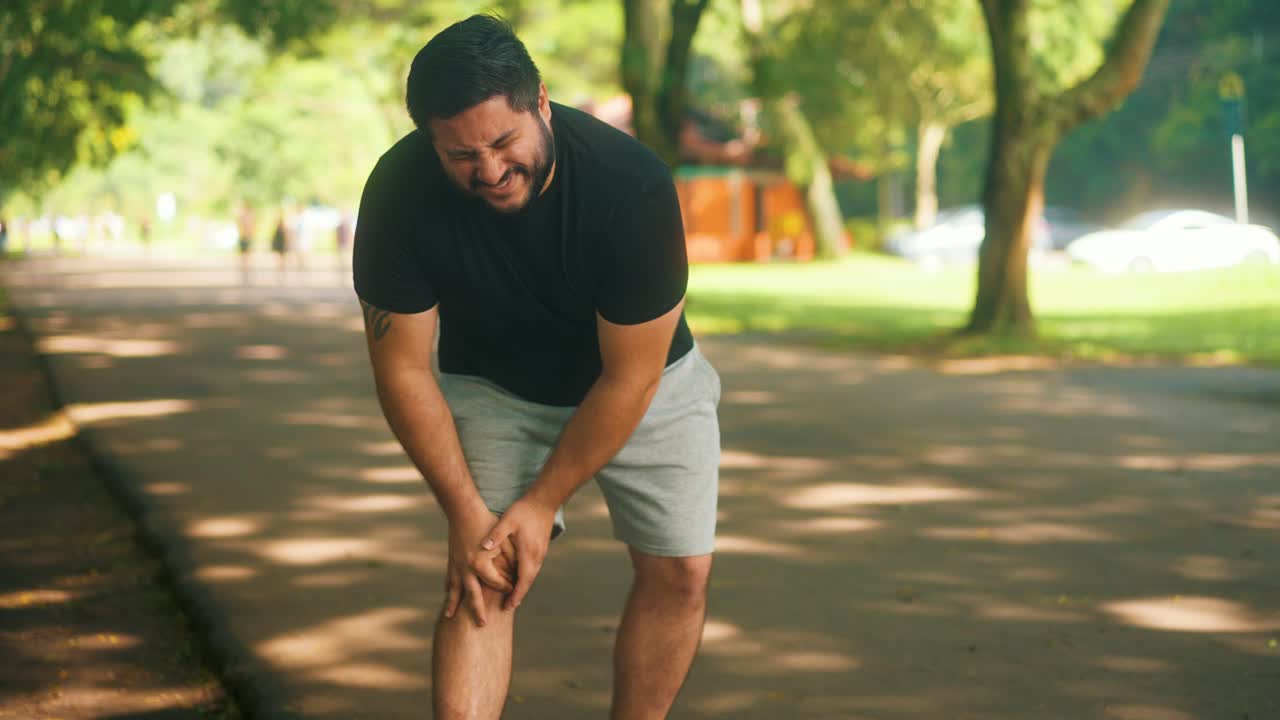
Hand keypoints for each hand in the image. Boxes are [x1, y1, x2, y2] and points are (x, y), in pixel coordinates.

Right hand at [444, 504, 516, 626]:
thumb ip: (511, 557)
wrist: (464, 510)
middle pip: (474, 595)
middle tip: (483, 625)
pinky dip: (449, 589)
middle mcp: (467, 569)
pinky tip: (448, 597)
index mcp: (481, 564)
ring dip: (453, 605)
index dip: (507, 586)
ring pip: (455, 590)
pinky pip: (449, 579)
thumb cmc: (487, 523)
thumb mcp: (503, 539)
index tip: (513, 590)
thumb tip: (519, 571)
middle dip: (478, 610)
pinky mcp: (451, 560)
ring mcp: (456, 565)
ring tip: (450, 619)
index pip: (497, 582)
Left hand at [481, 495, 555, 609]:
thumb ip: (496, 534)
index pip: (523, 580)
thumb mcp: (508, 520)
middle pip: (528, 581)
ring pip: (531, 575)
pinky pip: (533, 568)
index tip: (509, 605)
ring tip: (512, 596)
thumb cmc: (524, 510)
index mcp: (528, 552)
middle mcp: (537, 556)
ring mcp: (541, 553)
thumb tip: (484, 546)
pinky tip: (518, 578)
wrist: (544, 501)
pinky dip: (526, 576)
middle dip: (519, 594)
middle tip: (508, 606)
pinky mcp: (541, 548)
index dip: (516, 594)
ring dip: (523, 586)